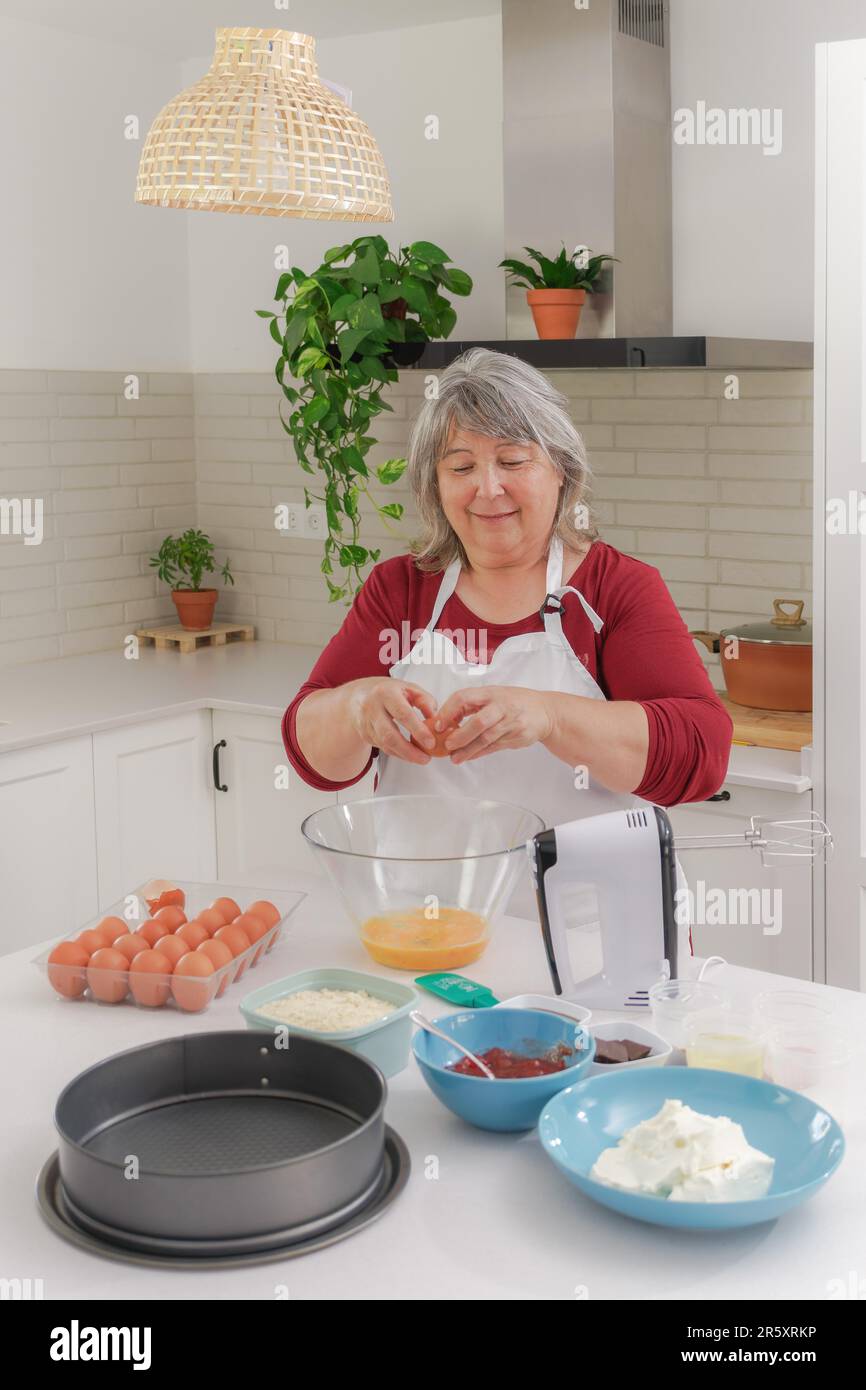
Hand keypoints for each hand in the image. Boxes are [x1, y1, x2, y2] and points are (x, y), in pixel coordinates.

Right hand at [346, 678, 438, 764]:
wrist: (359, 695)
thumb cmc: (388, 691)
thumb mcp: (409, 688)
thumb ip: (425, 701)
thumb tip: (436, 720)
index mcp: (386, 693)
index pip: (403, 714)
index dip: (418, 730)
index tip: (431, 742)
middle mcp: (372, 708)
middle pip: (389, 735)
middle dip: (409, 750)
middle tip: (425, 758)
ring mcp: (366, 722)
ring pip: (385, 744)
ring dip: (405, 755)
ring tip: (421, 758)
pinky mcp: (365, 734)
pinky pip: (383, 747)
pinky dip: (398, 753)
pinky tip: (409, 754)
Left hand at [433, 685, 554, 763]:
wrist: (546, 712)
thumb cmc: (515, 702)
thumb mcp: (494, 694)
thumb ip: (473, 705)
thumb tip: (446, 720)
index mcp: (491, 692)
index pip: (465, 698)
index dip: (449, 712)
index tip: (438, 725)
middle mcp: (502, 706)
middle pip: (478, 722)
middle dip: (460, 736)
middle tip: (447, 745)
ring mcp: (511, 722)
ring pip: (487, 738)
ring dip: (468, 750)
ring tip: (455, 758)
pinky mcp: (517, 736)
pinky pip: (494, 747)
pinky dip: (480, 753)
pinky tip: (469, 757)